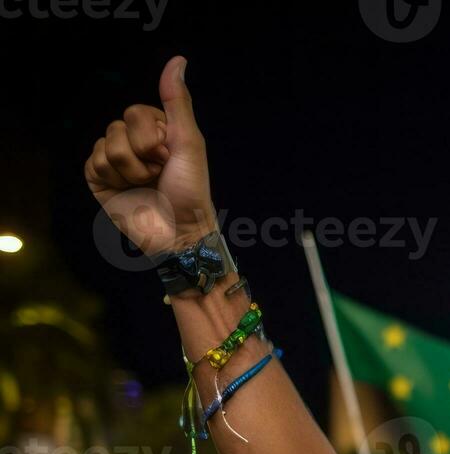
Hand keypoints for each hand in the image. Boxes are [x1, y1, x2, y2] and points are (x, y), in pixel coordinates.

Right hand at [84, 56, 216, 256]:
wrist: (178, 232)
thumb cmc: (190, 190)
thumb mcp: (189, 141)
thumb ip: (177, 102)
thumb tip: (178, 60)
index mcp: (155, 130)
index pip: (136, 110)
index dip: (153, 135)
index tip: (170, 156)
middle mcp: (133, 142)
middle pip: (118, 125)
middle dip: (143, 152)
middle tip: (160, 173)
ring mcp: (114, 160)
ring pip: (106, 144)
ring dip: (131, 169)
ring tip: (146, 185)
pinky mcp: (98, 179)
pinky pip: (94, 162)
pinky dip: (114, 178)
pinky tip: (128, 192)